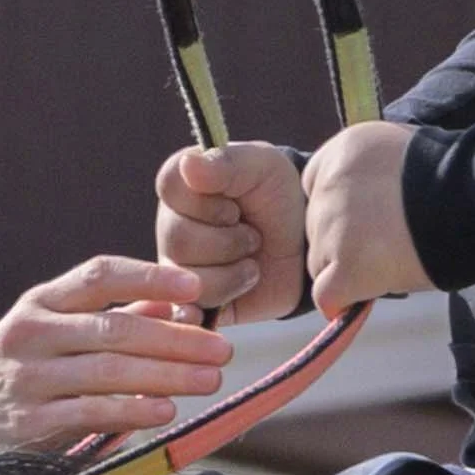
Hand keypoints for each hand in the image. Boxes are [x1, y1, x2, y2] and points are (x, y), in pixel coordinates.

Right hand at [0, 256, 232, 447]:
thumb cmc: (32, 365)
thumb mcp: (62, 330)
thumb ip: (118, 316)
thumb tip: (180, 306)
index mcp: (43, 301)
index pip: (99, 275)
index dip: (150, 278)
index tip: (196, 287)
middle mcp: (32, 332)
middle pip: (114, 329)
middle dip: (175, 340)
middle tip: (222, 349)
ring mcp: (27, 376)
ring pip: (106, 371)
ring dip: (165, 375)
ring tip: (209, 380)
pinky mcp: (27, 420)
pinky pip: (87, 413)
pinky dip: (130, 412)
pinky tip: (165, 411)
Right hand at [155, 142, 305, 324]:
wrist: (304, 245)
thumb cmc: (278, 196)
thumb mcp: (263, 166)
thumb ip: (227, 163)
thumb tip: (189, 164)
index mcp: (181, 185)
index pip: (171, 187)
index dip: (210, 201)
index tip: (235, 203)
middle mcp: (171, 225)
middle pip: (179, 239)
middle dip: (230, 240)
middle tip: (253, 235)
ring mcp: (178, 266)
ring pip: (189, 279)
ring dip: (235, 272)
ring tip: (253, 262)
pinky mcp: (194, 300)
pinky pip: (192, 310)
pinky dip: (221, 300)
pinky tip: (236, 291)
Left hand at [302, 122, 433, 318]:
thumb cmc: (454, 178)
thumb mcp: (401, 151)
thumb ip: (372, 170)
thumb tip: (367, 200)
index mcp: (341, 151)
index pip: (317, 189)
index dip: (341, 211)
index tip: (368, 221)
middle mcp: (328, 186)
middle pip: (316, 228)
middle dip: (344, 240)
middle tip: (387, 242)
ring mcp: (331, 228)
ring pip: (320, 263)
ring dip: (347, 270)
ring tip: (390, 263)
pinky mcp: (346, 266)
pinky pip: (327, 295)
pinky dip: (343, 301)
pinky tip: (365, 294)